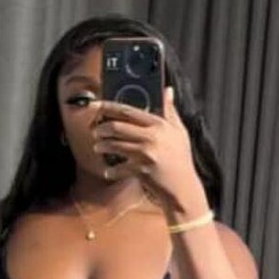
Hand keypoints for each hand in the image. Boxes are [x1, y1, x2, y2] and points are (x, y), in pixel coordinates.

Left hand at [93, 87, 198, 206]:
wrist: (183, 188)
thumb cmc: (181, 160)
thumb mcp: (179, 132)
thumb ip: (170, 110)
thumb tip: (167, 90)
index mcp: (159, 124)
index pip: (128, 111)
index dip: (108, 106)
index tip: (96, 105)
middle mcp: (151, 137)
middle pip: (117, 127)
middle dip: (101, 128)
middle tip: (95, 131)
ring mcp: (145, 154)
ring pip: (114, 146)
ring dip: (101, 146)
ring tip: (98, 147)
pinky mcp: (140, 171)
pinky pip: (118, 169)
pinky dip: (110, 171)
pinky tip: (108, 172)